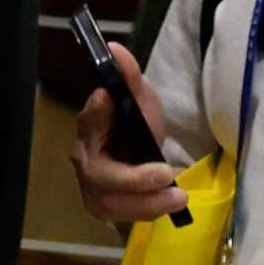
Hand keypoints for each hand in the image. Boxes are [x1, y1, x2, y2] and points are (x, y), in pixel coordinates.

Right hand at [69, 38, 191, 227]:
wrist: (142, 161)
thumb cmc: (137, 128)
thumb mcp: (141, 102)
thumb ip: (130, 79)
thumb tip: (115, 48)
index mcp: (92, 126)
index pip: (88, 119)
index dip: (95, 112)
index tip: (107, 97)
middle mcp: (85, 158)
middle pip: (99, 173)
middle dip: (133, 177)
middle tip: (166, 174)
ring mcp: (91, 186)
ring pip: (110, 201)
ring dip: (147, 202)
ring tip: (178, 197)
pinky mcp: (103, 207)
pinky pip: (121, 216)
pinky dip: (147, 212)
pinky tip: (170, 205)